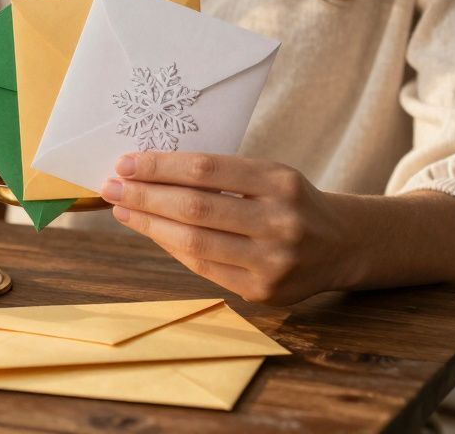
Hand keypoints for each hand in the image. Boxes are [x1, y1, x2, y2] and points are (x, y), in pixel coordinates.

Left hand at [101, 152, 357, 304]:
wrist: (342, 245)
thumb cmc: (289, 202)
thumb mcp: (268, 175)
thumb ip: (220, 175)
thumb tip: (147, 173)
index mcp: (281, 182)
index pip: (207, 171)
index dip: (160, 167)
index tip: (125, 163)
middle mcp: (281, 223)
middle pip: (196, 208)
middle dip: (145, 196)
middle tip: (111, 186)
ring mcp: (274, 262)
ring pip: (195, 243)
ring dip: (150, 225)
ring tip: (123, 209)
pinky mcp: (265, 292)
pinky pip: (204, 268)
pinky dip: (172, 248)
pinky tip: (152, 233)